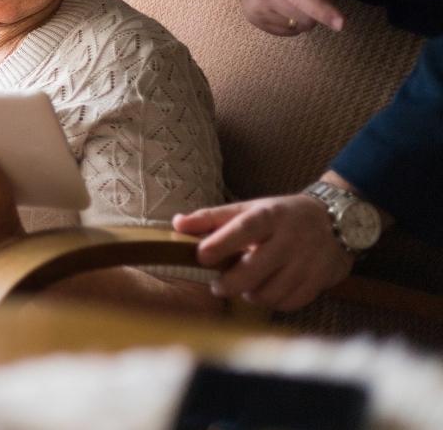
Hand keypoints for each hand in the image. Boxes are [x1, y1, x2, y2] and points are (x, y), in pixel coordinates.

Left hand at [172, 195, 353, 309]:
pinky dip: (271, 302)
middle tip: (217, 286)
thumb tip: (177, 224)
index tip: (201, 257)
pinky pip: (289, 302)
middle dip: (229, 283)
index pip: (243, 229)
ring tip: (242, 287)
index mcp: (269, 215)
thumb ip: (211, 218)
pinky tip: (264, 293)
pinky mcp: (319, 280)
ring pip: (270, 291)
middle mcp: (290, 238)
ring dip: (249, 295)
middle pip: (255, 268)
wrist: (336, 220)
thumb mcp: (248, 209)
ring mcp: (307, 261)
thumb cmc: (279, 215)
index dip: (220, 244)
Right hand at [232, 0, 363, 34]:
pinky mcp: (252, 18)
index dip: (322, 9)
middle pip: (304, 15)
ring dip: (306, 12)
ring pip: (298, 25)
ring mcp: (254, 7)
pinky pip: (288, 30)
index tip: (341, 23)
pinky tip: (287, 0)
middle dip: (318, 4)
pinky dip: (295, 18)